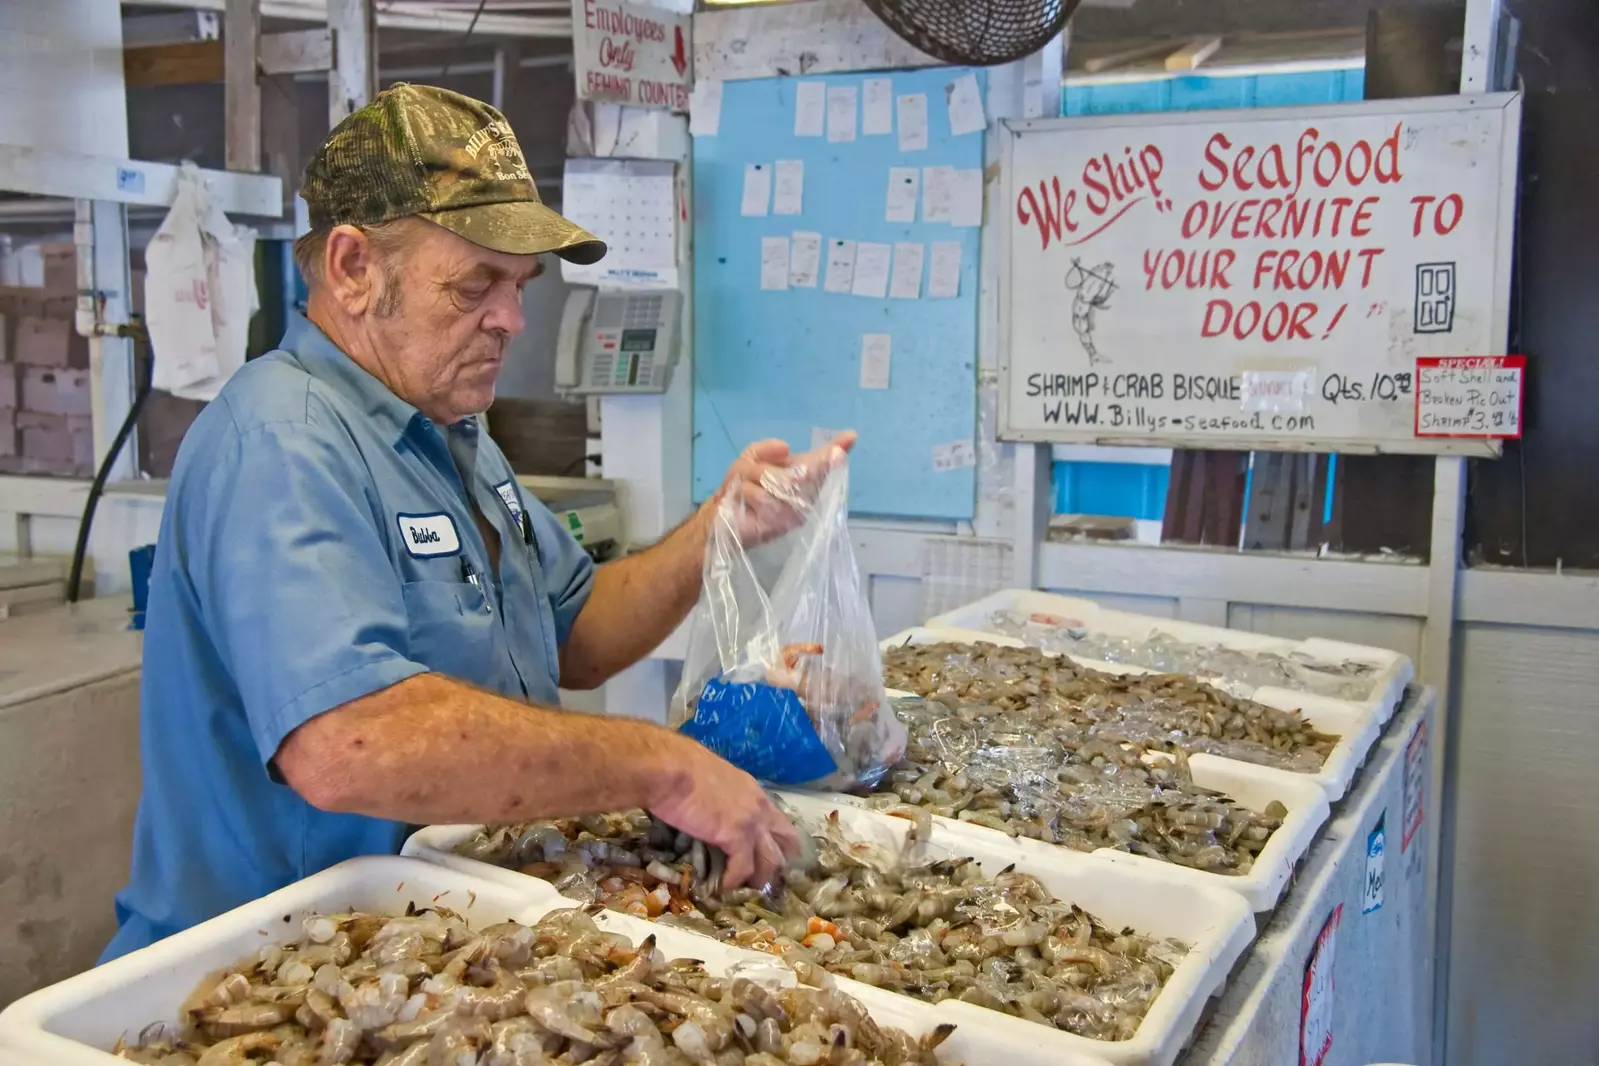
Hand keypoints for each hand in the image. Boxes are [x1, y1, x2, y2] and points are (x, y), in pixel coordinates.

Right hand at [648, 735, 801, 890]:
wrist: (672, 769)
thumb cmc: (681, 766)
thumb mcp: (711, 778)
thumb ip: (719, 794)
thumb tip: (708, 806)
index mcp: (753, 790)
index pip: (777, 818)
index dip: (776, 839)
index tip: (769, 853)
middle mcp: (759, 806)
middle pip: (787, 840)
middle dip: (780, 861)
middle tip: (767, 877)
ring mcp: (752, 822)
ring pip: (771, 860)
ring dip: (759, 878)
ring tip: (746, 889)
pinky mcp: (737, 837)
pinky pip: (742, 869)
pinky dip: (732, 882)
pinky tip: (722, 888)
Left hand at [708, 432, 857, 547]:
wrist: (723, 518)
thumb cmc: (740, 489)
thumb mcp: (749, 460)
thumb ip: (765, 449)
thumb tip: (786, 446)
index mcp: (799, 477)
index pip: (822, 461)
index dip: (836, 449)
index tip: (851, 436)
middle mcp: (804, 494)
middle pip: (809, 469)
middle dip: (795, 464)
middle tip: (784, 469)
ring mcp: (795, 511)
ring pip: (777, 479)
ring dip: (755, 478)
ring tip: (747, 491)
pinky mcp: (781, 524)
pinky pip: (761, 495)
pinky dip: (747, 493)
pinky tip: (746, 506)